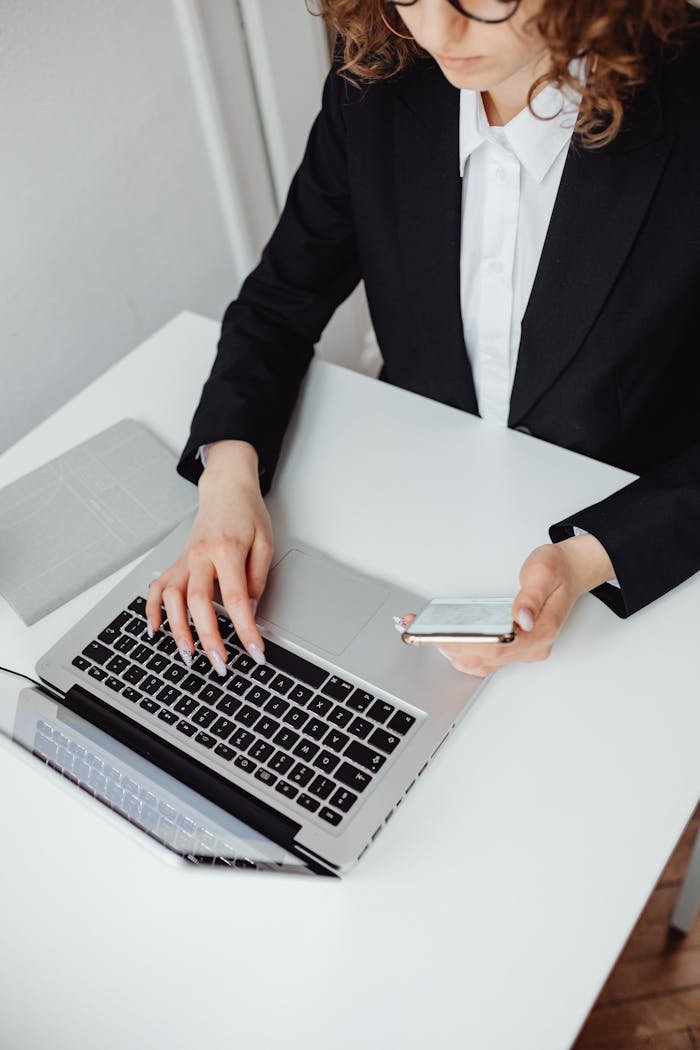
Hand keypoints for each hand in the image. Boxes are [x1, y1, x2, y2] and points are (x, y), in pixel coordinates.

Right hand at [146, 440, 272, 674]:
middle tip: (220, 663)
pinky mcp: (177, 562)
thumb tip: (250, 611)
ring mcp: (184, 559)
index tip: (254, 651)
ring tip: (188, 655)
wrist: (226, 488)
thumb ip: (257, 579)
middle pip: (199, 603)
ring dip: (177, 629)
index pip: (236, 598)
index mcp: (226, 549)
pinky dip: (151, 610)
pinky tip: (155, 629)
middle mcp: (200, 556)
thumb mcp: (264, 543)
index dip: (245, 629)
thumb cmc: (247, 513)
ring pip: (172, 598)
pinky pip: (157, 587)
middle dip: (209, 638)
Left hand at [397, 534, 614, 677]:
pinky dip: (460, 651)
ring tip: (424, 634)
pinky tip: (442, 639)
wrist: (570, 571)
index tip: (442, 637)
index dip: (467, 645)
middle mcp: (532, 647)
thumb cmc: (557, 570)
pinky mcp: (513, 647)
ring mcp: (523, 649)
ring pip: (481, 663)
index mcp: (541, 631)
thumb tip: (521, 619)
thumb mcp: (543, 571)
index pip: (499, 646)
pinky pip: (483, 658)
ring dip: (451, 651)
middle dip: (450, 647)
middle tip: (421, 632)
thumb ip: (531, 596)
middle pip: (484, 658)